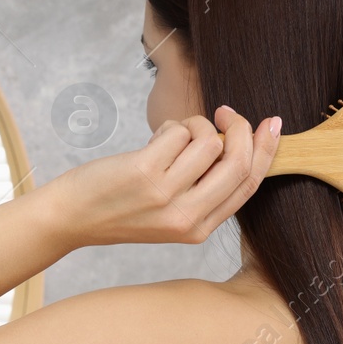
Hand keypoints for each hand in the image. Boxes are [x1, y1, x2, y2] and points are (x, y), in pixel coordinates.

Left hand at [47, 106, 279, 246]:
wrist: (71, 217)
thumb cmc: (119, 207)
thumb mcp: (170, 212)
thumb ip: (203, 188)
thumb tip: (236, 142)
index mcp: (199, 230)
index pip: (248, 186)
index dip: (265, 151)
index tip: (270, 125)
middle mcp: (186, 217)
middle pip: (238, 163)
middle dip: (240, 129)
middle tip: (226, 113)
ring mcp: (165, 196)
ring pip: (208, 142)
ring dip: (195, 126)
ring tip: (171, 136)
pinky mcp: (145, 172)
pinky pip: (179, 132)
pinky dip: (170, 126)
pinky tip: (154, 139)